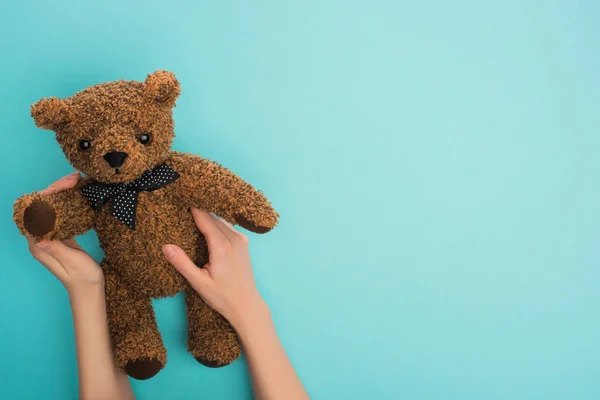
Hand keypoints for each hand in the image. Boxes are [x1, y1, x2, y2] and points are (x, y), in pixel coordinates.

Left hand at [25, 173, 103, 295]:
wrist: (89, 290)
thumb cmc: (83, 278)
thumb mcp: (72, 262)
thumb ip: (56, 248)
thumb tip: (38, 235)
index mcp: (39, 245)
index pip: (35, 213)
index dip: (47, 195)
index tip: (66, 186)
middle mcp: (41, 239)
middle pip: (41, 207)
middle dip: (55, 189)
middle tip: (75, 179)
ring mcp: (50, 236)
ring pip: (50, 208)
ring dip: (61, 192)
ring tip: (76, 181)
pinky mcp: (60, 236)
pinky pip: (59, 214)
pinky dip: (67, 201)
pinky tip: (76, 194)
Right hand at [162, 208, 268, 329]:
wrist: (247, 305)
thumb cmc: (223, 296)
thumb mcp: (199, 283)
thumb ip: (182, 263)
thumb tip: (166, 246)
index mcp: (222, 246)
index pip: (204, 218)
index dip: (191, 208)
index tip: (179, 198)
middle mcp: (233, 239)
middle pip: (212, 217)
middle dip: (198, 210)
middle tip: (181, 203)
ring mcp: (241, 240)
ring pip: (221, 220)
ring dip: (207, 215)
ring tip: (191, 211)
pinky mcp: (244, 243)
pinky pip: (227, 226)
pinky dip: (216, 223)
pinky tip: (206, 225)